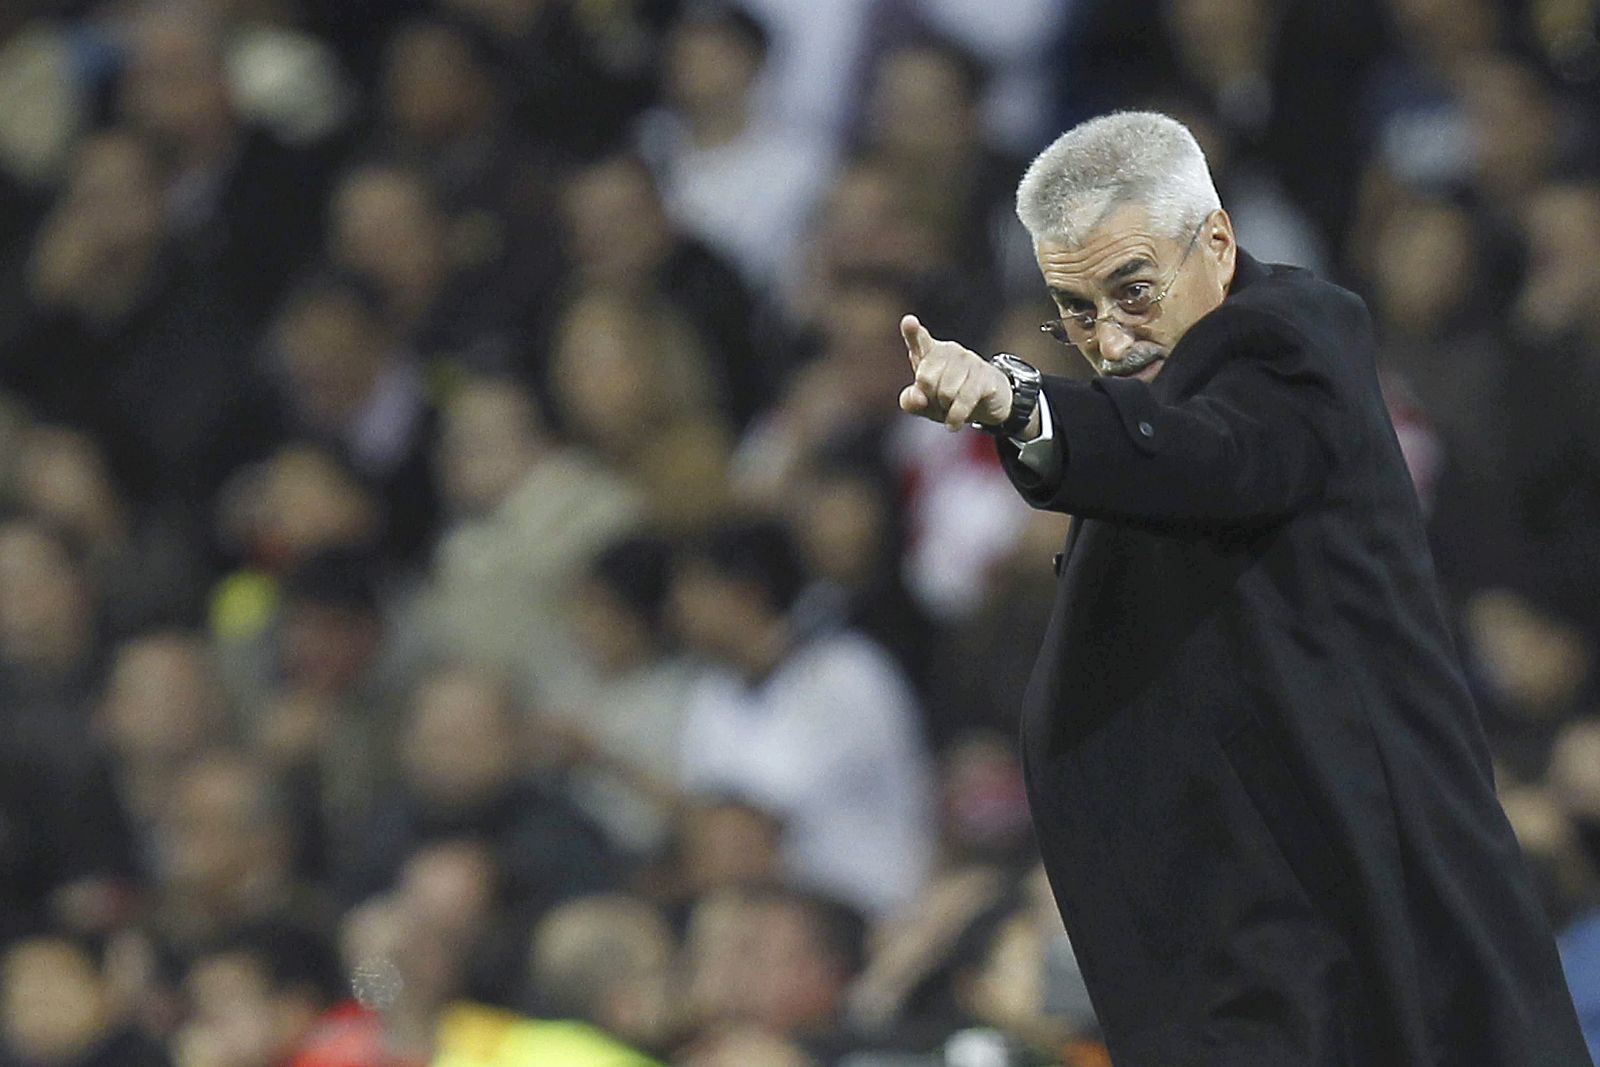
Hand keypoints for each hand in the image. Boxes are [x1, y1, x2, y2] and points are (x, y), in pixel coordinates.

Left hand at [898, 315, 1012, 430]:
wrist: (988, 404)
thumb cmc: (949, 399)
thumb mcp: (924, 405)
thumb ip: (911, 401)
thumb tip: (917, 396)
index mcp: (930, 353)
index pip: (918, 340)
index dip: (912, 331)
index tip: (909, 322)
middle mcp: (949, 351)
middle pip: (925, 380)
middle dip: (930, 399)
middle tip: (939, 401)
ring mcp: (969, 360)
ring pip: (945, 392)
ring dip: (945, 408)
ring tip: (951, 406)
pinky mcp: (985, 376)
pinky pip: (964, 400)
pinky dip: (956, 416)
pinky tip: (953, 425)